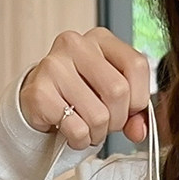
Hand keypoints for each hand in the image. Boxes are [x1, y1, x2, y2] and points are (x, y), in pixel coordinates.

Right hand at [19, 27, 152, 148]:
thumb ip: (134, 111)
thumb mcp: (113, 96)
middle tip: (105, 123)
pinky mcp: (39, 91)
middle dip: (117, 119)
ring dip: (97, 133)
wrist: (40, 103)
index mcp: (100, 39)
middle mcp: (76, 45)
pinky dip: (80, 140)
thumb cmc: (81, 96)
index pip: (137, 65)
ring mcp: (54, 65)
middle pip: (118, 91)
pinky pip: (77, 129)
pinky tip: (71, 131)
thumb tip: (139, 131)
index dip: (139, 98)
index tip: (128, 108)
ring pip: (99, 115)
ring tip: (87, 127)